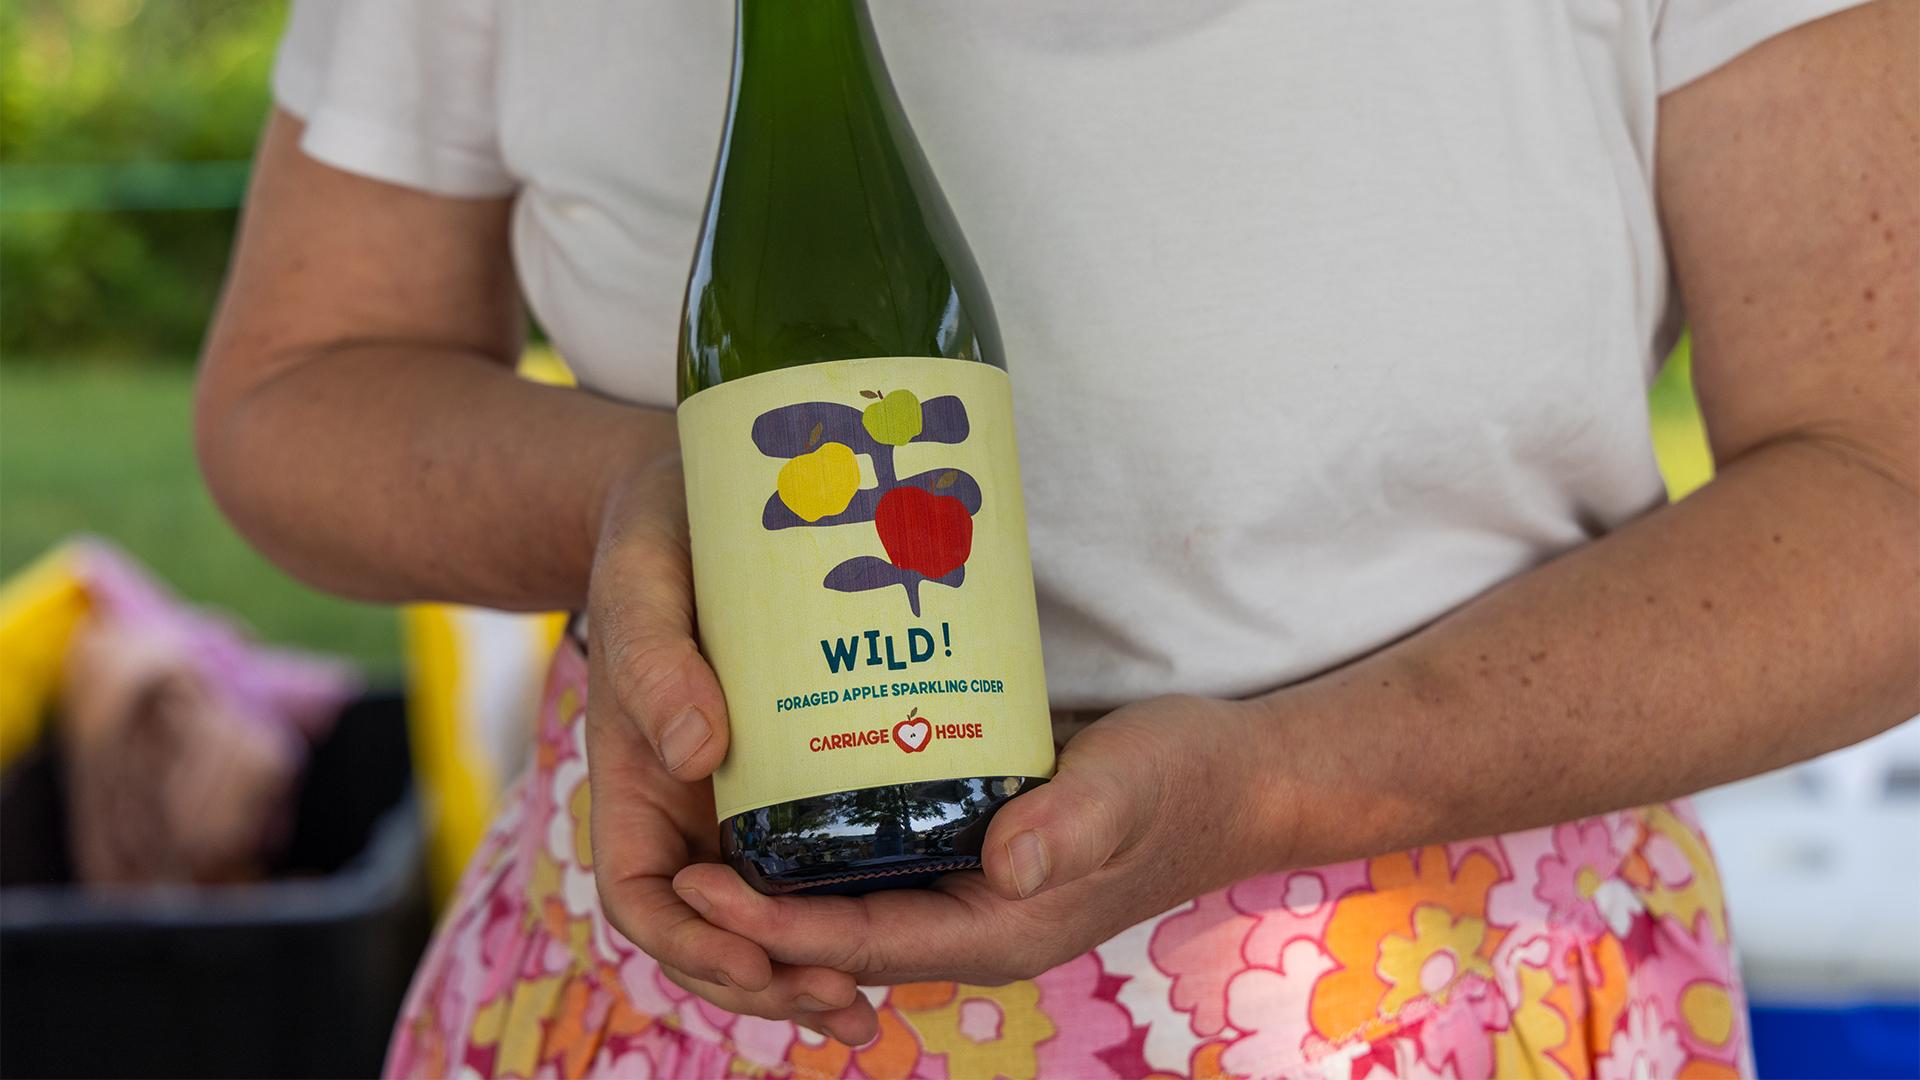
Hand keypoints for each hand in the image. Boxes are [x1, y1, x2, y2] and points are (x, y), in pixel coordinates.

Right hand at [583, 453, 881, 1043]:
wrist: (701, 490)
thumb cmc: (658, 532)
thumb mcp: (643, 579)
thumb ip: (655, 658)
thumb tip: (699, 754)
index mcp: (636, 776)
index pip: (642, 897)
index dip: (692, 946)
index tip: (757, 966)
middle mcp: (687, 801)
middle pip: (709, 927)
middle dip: (764, 980)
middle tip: (844, 1004)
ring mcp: (744, 791)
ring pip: (766, 907)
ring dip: (808, 964)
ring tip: (872, 1004)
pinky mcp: (800, 765)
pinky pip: (816, 852)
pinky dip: (845, 901)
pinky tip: (907, 921)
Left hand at [671, 695, 1279, 986]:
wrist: (1241, 777)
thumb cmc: (1185, 782)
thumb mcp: (1130, 788)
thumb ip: (1071, 826)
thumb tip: (1001, 865)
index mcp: (996, 930)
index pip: (854, 942)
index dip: (767, 921)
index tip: (691, 880)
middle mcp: (973, 919)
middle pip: (835, 929)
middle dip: (750, 904)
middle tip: (667, 846)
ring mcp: (975, 886)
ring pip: (854, 892)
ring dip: (781, 866)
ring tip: (704, 813)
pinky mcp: (978, 845)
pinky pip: (886, 852)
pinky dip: (831, 828)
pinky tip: (790, 777)